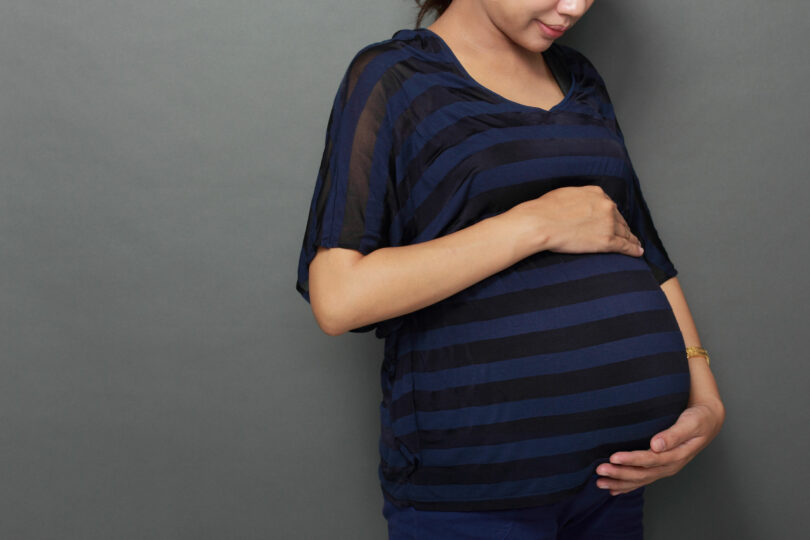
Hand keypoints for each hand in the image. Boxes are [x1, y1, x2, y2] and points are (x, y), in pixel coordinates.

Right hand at [509, 185, 644, 257]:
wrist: (541, 222)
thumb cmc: (545, 209)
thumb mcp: (565, 194)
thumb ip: (579, 197)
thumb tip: (578, 203)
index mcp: (596, 194)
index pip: (609, 205)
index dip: (612, 215)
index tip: (613, 221)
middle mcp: (606, 206)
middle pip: (619, 219)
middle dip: (622, 227)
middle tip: (626, 234)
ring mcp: (608, 224)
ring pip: (625, 233)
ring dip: (631, 239)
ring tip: (635, 244)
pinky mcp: (606, 240)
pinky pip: (625, 246)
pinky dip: (633, 249)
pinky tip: (638, 252)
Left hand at [595, 400, 725, 494]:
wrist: (708, 420)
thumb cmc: (699, 418)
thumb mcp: (690, 423)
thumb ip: (673, 434)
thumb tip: (656, 445)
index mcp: (677, 455)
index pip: (650, 460)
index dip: (631, 460)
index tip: (613, 457)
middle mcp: (670, 465)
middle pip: (642, 473)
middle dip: (620, 473)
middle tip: (599, 470)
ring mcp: (665, 468)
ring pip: (640, 479)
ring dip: (620, 482)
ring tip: (600, 483)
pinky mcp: (660, 466)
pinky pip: (643, 479)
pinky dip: (627, 485)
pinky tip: (613, 489)